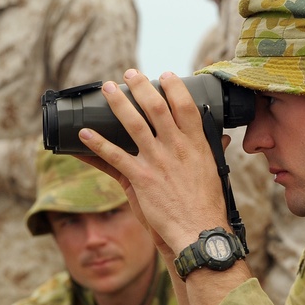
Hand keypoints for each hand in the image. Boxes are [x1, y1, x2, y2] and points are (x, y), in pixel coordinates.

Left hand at [76, 69, 227, 255]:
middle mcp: (176, 147)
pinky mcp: (140, 178)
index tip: (165, 75)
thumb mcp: (215, 171)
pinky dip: (96, 144)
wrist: (198, 231)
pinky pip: (114, 156)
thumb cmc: (208, 204)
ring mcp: (156, 161)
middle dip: (140, 87)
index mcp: (196, 144)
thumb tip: (221, 137)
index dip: (173, 87)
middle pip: (155, 107)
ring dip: (117, 104)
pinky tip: (84, 133)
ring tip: (107, 89)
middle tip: (129, 74)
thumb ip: (213, 150)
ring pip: (133, 124)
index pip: (185, 106)